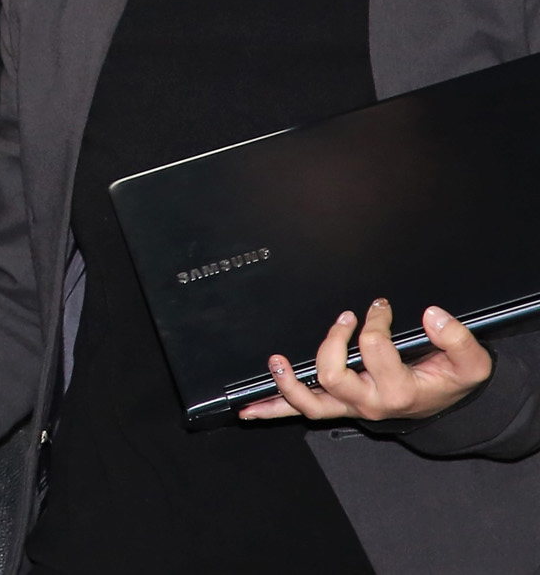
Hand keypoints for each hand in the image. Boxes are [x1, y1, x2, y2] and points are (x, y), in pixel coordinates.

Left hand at [239, 299, 493, 422]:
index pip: (373, 348)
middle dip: (331, 342)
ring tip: (276, 361)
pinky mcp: (337, 406)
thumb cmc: (452, 381)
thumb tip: (431, 315)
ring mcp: (350, 407)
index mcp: (399, 389)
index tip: (379, 306)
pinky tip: (248, 410)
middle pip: (332, 375)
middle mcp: (369, 402)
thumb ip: (457, 338)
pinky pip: (301, 411)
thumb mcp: (470, 362)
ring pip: (309, 404)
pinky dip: (273, 410)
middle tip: (343, 319)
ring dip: (286, 383)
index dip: (374, 321)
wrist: (448, 406)